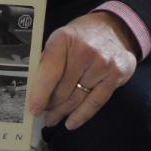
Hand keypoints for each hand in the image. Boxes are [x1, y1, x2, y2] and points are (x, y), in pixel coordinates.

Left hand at [28, 12, 137, 130]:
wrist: (113, 27)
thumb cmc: (80, 36)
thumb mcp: (60, 39)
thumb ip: (48, 60)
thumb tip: (33, 89)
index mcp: (64, 39)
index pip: (50, 72)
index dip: (40, 93)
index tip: (33, 109)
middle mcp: (84, 51)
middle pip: (63, 88)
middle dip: (51, 105)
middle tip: (43, 113)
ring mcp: (102, 64)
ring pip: (78, 98)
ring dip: (63, 112)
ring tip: (53, 119)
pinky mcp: (116, 75)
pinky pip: (96, 102)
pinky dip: (82, 115)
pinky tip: (71, 122)